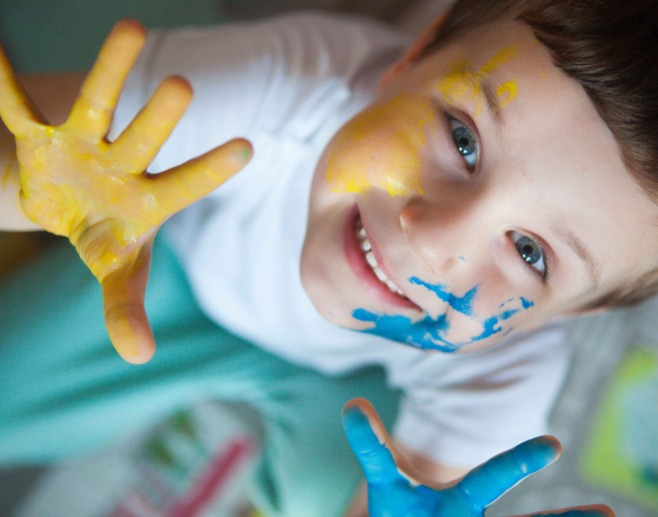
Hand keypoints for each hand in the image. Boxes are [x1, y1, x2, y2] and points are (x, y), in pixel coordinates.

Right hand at [0, 20, 251, 362]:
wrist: (71, 210)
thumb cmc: (106, 240)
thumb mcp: (117, 275)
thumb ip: (126, 310)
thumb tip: (139, 356)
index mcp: (149, 200)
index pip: (186, 185)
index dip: (213, 169)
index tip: (249, 146)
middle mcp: (123, 164)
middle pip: (144, 138)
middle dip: (159, 117)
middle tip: (184, 87)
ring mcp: (85, 145)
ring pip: (97, 104)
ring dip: (111, 70)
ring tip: (132, 28)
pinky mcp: (44, 137)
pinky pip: (19, 108)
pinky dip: (4, 83)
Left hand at [342, 398, 612, 516]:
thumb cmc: (404, 515)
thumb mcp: (388, 487)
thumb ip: (374, 446)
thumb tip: (354, 405)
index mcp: (457, 504)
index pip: (484, 481)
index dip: (512, 464)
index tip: (554, 444)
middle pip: (507, 501)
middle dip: (525, 473)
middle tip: (555, 445)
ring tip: (608, 514)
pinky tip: (596, 516)